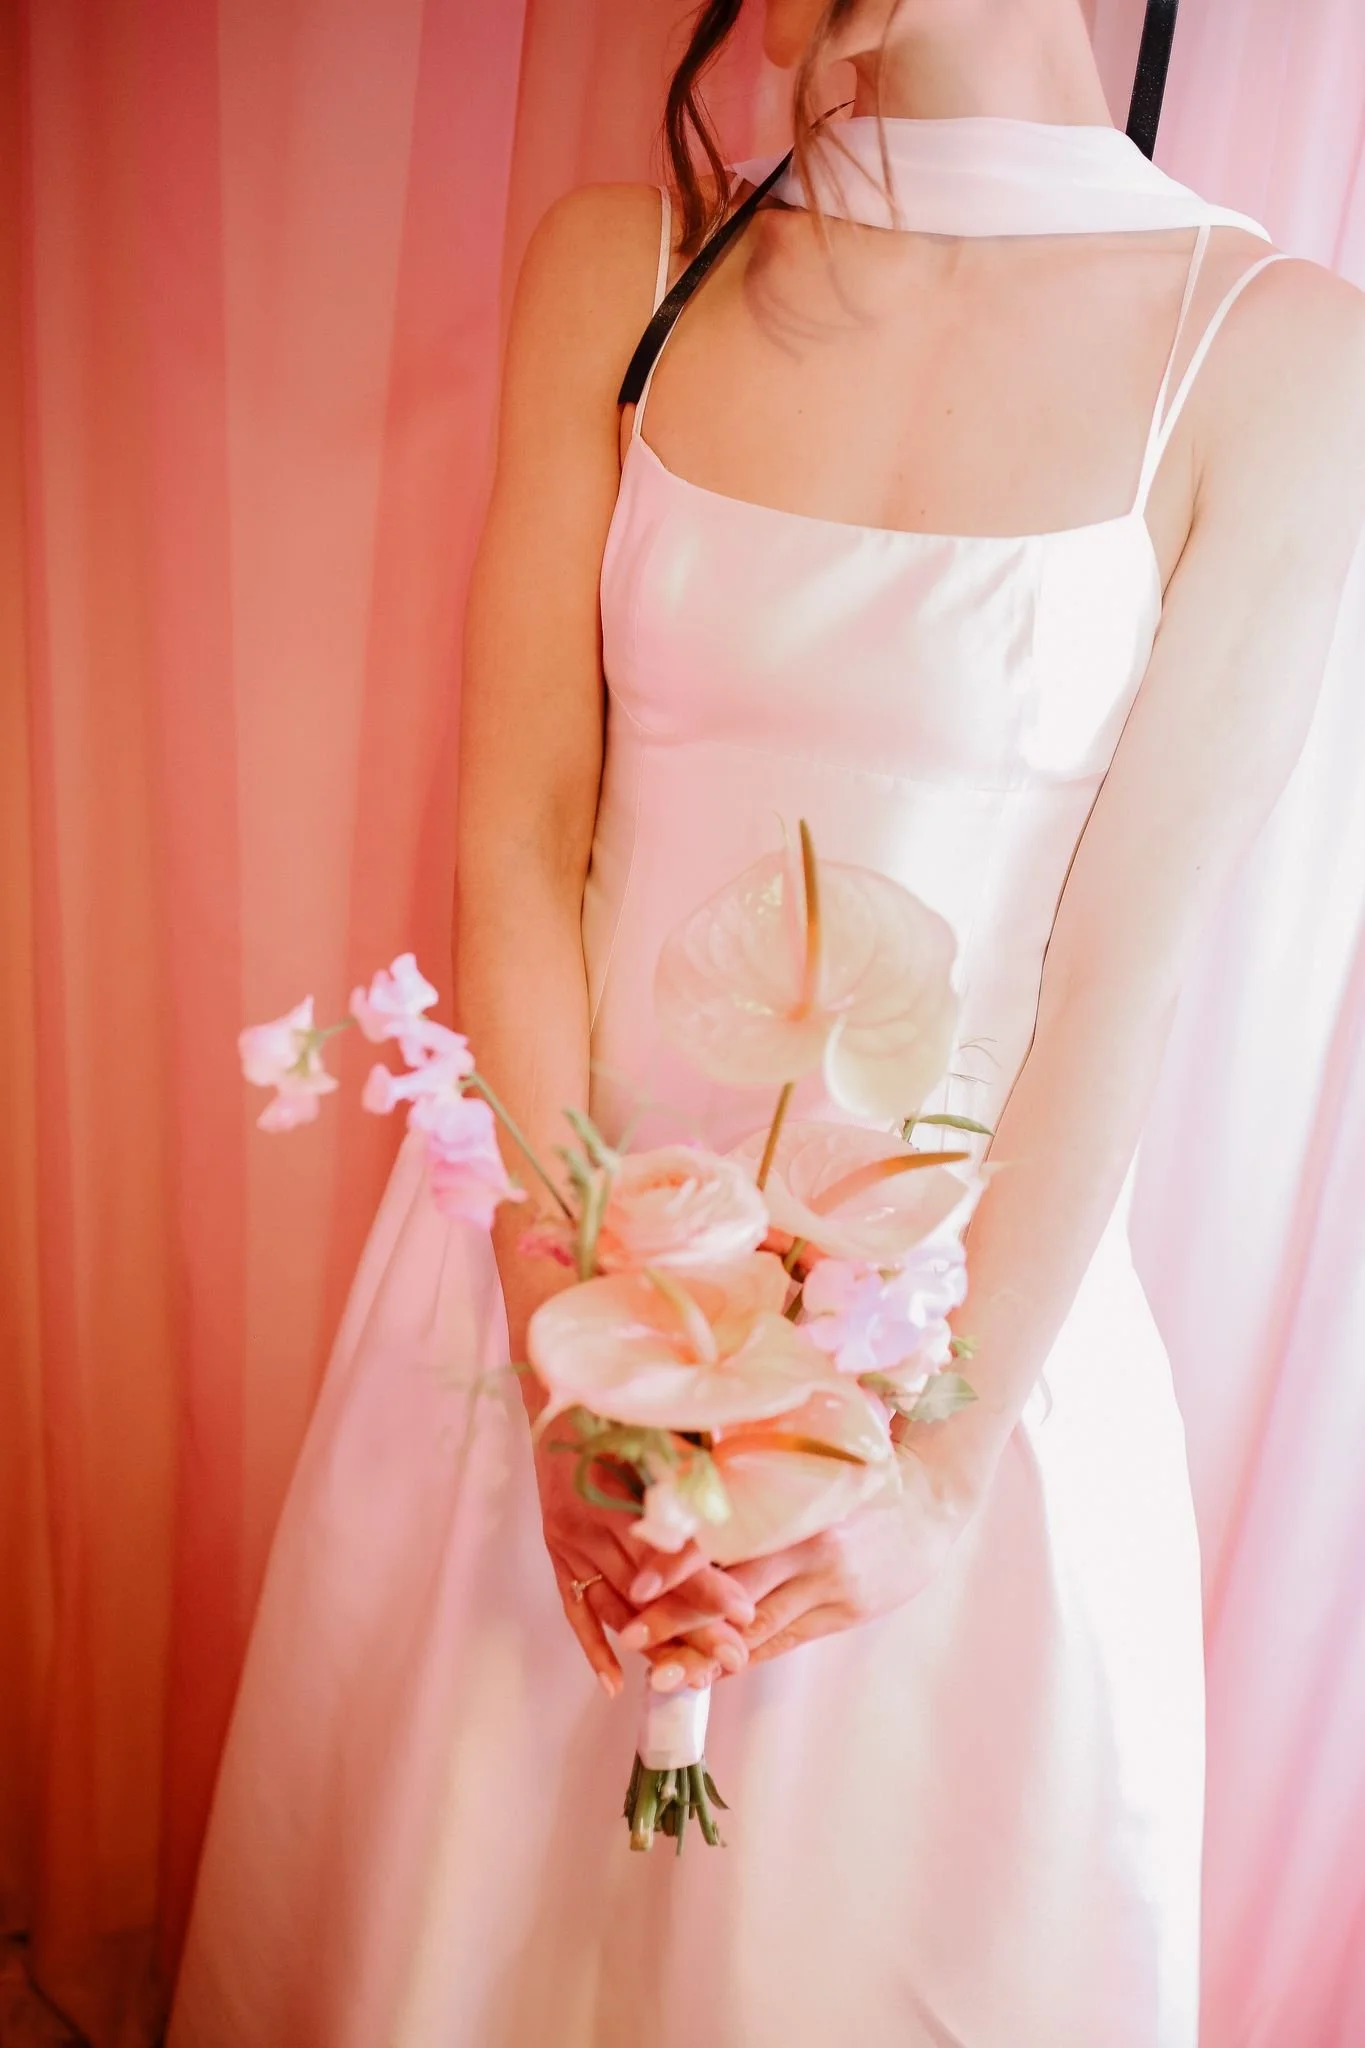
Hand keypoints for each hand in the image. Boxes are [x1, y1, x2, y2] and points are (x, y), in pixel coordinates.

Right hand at [534, 1421, 756, 1697]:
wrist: (555, 1400)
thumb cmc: (617, 1410)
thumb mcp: (654, 1430)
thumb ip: (688, 1469)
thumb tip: (738, 1503)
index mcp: (615, 1492)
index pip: (667, 1553)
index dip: (707, 1583)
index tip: (743, 1609)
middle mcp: (589, 1525)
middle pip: (647, 1590)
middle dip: (694, 1625)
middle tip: (734, 1655)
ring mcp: (569, 1544)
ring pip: (617, 1607)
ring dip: (657, 1642)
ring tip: (697, 1674)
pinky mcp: (557, 1554)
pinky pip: (575, 1608)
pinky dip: (594, 1646)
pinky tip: (616, 1681)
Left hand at [626, 1435, 993, 1671]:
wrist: (932, 1506)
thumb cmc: (859, 1476)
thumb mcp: (810, 1468)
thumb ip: (758, 1482)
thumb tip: (689, 1492)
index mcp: (796, 1506)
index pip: (727, 1540)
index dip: (681, 1566)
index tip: (640, 1586)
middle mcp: (811, 1549)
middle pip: (733, 1595)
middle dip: (680, 1620)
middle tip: (630, 1637)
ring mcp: (829, 1586)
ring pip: (756, 1629)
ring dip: (707, 1654)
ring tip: (662, 1673)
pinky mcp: (844, 1613)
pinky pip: (785, 1640)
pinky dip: (746, 1656)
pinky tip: (712, 1670)